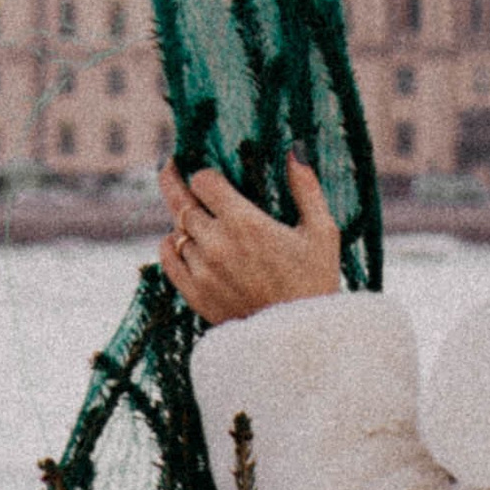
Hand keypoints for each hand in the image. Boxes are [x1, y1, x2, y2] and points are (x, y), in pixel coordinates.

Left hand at [158, 155, 341, 321]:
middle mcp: (217, 244)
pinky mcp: (194, 293)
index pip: (203, 182)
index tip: (210, 175)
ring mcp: (202, 270)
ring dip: (182, 219)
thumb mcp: (322, 231)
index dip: (205, 174)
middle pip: (181, 202)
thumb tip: (296, 149)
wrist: (299, 340)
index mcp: (245, 223)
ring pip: (176, 230)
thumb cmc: (316, 282)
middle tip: (172, 168)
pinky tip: (180, 240)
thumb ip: (306, 188)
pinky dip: (171, 245)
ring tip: (189, 212)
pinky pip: (167, 258)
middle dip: (178, 184)